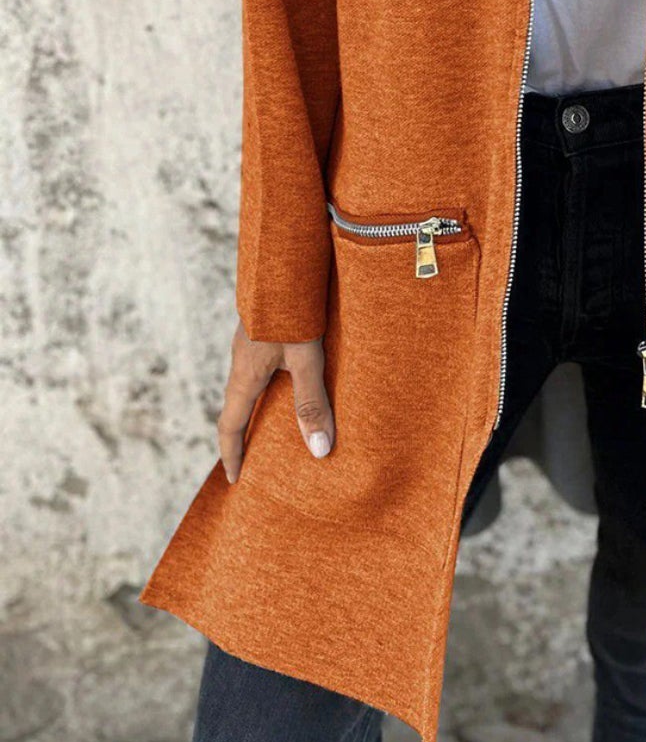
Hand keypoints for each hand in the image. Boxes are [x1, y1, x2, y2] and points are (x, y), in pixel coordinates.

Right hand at [216, 322, 335, 483]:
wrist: (281, 262)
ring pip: (247, 386)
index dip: (232, 455)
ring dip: (257, 408)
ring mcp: (247, 344)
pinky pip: (258, 368)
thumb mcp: (307, 359)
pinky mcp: (260, 330)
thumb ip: (312, 403)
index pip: (230, 426)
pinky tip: (289, 382)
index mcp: (245, 375)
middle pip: (236, 408)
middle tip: (255, 460)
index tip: (235, 479)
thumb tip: (319, 451)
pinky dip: (267, 386)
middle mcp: (240, 362)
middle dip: (243, 436)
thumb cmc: (293, 310)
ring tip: (277, 426)